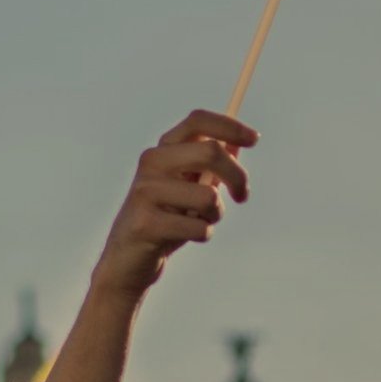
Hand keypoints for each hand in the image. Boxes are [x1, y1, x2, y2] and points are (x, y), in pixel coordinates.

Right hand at [89, 111, 255, 297]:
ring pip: (209, 196)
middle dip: (238, 176)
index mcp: (163, 150)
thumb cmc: (165, 220)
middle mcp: (151, 163)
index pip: (198, 121)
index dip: (229, 126)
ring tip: (200, 222)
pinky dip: (203, 234)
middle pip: (211, 151)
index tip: (253, 139)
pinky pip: (198, 227)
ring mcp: (146, 192)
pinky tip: (186, 238)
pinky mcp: (146, 223)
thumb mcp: (190, 187)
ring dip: (216, 214)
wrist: (127, 260)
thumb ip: (211, 166)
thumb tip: (237, 141)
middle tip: (242, 196)